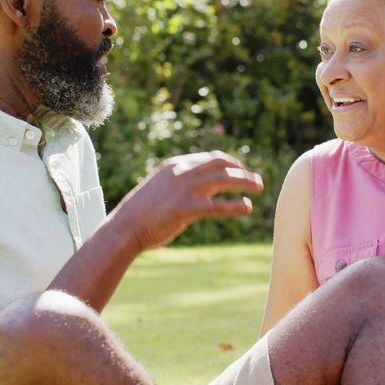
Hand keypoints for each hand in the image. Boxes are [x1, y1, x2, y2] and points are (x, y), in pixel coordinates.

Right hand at [109, 151, 263, 251]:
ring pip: (224, 180)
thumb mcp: (162, 188)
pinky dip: (236, 206)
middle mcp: (182, 172)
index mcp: (176, 165)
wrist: (124, 227)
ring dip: (245, 182)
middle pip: (222, 165)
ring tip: (259, 188)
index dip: (230, 163)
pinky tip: (247, 208)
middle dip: (242, 171)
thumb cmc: (143, 212)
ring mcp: (184, 189)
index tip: (241, 170)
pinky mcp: (186, 208)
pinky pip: (218, 206)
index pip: (211, 158)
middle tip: (257, 180)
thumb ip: (182, 183)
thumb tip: (205, 187)